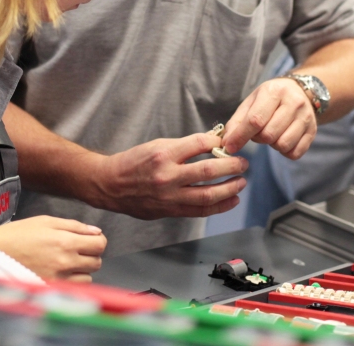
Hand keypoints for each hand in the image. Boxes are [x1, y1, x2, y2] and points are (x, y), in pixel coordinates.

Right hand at [0, 216, 106, 281]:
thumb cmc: (18, 234)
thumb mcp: (46, 221)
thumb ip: (75, 226)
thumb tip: (96, 232)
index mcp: (65, 242)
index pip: (100, 245)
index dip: (98, 241)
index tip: (91, 240)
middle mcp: (65, 263)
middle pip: (96, 262)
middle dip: (91, 254)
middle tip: (77, 249)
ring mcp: (58, 279)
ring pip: (88, 278)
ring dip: (82, 270)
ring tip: (65, 261)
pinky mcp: (50, 289)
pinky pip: (74, 288)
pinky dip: (72, 281)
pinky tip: (60, 272)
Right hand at [89, 133, 247, 219]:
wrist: (110, 185)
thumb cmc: (133, 162)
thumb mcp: (156, 146)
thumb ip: (183, 147)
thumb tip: (211, 144)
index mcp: (164, 154)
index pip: (199, 144)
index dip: (217, 143)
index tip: (227, 143)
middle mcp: (167, 176)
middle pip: (208, 171)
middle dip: (231, 166)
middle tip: (243, 163)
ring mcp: (170, 196)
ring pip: (208, 195)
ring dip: (230, 188)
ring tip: (241, 182)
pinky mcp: (170, 210)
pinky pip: (199, 210)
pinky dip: (219, 206)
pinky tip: (231, 200)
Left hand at [222, 78, 316, 158]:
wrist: (300, 92)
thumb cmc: (270, 99)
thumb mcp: (251, 102)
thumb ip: (237, 121)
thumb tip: (227, 142)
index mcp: (275, 91)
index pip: (255, 120)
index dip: (240, 136)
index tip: (230, 146)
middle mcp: (294, 102)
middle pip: (268, 135)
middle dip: (258, 138)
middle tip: (258, 131)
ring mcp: (306, 117)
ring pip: (283, 145)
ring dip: (272, 145)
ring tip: (272, 133)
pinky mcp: (313, 131)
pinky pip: (295, 153)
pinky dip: (285, 151)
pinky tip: (282, 138)